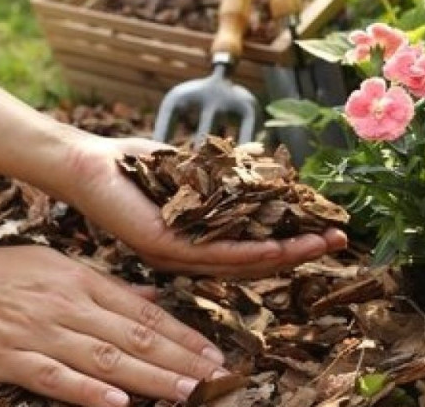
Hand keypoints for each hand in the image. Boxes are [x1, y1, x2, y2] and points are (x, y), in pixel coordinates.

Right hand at [0, 245, 227, 406]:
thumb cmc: (0, 272)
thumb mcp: (58, 264)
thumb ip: (106, 285)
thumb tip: (151, 298)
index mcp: (81, 281)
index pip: (144, 314)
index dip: (183, 336)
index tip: (213, 355)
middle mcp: (68, 306)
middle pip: (134, 338)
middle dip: (180, 361)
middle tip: (217, 379)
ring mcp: (39, 333)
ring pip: (105, 359)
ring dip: (149, 378)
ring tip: (186, 393)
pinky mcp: (10, 358)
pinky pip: (54, 378)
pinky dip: (87, 392)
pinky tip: (118, 405)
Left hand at [63, 137, 347, 276]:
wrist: (84, 163)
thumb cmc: (132, 166)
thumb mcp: (190, 170)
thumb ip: (223, 178)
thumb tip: (263, 169)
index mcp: (197, 239)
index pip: (252, 247)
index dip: (292, 240)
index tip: (327, 228)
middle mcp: (190, 255)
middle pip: (254, 261)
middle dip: (301, 251)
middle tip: (340, 240)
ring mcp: (177, 255)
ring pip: (241, 262)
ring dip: (287, 254)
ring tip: (324, 243)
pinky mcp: (163, 246)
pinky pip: (213, 253)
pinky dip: (251, 252)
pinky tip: (281, 247)